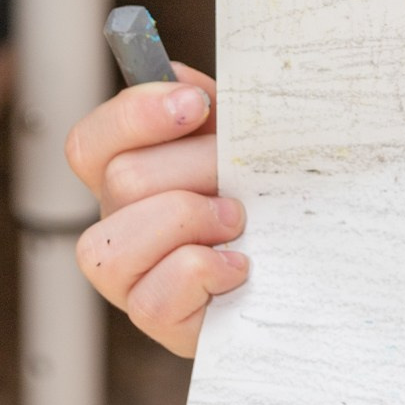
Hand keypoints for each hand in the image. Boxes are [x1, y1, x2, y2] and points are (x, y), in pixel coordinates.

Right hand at [66, 69, 244, 357]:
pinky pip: (153, 298)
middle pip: (121, 181)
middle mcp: (119, 226)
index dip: (135, 116)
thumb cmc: (270, 195)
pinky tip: (239, 264)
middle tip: (239, 179)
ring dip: (189, 220)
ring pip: (115, 242)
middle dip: (196, 170)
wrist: (315, 262)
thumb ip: (210, 107)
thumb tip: (178, 82)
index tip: (196, 105)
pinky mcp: (160, 322)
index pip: (90, 142)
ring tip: (237, 222)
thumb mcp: (243, 140)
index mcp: (129, 175)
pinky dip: (203, 272)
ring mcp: (133, 279)